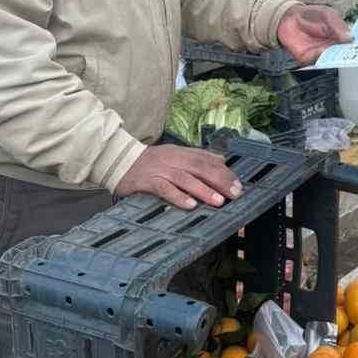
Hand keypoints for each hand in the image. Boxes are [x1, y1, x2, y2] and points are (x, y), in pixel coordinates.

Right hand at [116, 145, 242, 210]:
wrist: (119, 160)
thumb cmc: (151, 162)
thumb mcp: (175, 155)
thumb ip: (197, 157)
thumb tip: (222, 160)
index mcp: (181, 152)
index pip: (207, 160)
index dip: (224, 172)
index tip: (238, 185)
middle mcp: (173, 159)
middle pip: (200, 168)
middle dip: (220, 181)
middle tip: (234, 194)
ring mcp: (160, 170)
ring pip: (185, 179)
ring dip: (203, 190)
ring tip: (219, 201)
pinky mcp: (147, 181)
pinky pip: (165, 189)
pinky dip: (178, 197)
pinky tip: (190, 205)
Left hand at [277, 4, 351, 64]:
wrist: (288, 19)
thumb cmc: (311, 15)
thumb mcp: (327, 14)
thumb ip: (338, 25)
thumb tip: (350, 38)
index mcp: (342, 36)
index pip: (355, 43)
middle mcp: (334, 47)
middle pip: (346, 54)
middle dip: (353, 54)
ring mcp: (323, 54)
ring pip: (333, 60)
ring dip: (338, 58)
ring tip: (343, 54)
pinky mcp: (310, 59)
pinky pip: (318, 61)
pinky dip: (321, 57)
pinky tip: (323, 51)